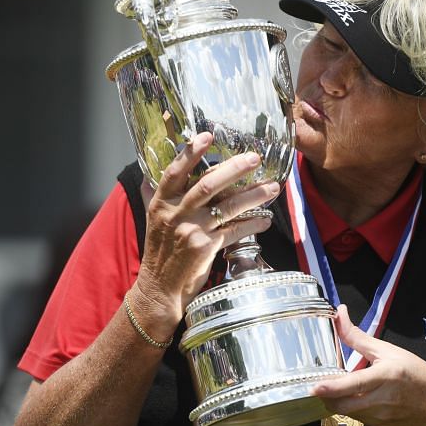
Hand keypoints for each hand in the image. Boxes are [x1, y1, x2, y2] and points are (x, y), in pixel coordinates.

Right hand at [133, 132, 279, 336]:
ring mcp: (190, 231)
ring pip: (227, 207)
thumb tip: (153, 176)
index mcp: (161, 204)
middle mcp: (175, 215)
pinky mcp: (205, 248)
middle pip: (207, 185)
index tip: (207, 135)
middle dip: (234, 169)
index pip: (174, 172)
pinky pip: (235, 231)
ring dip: (253, 196)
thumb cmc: (160, 253)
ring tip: (272, 187)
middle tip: (254, 158)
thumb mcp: (153, 221)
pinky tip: (266, 220)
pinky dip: (252, 225)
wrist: (159, 289)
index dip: (190, 153)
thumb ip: (156, 197)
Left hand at [310, 305, 425, 425]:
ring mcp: (378, 416)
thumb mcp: (389, 351)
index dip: (333, 387)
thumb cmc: (416, 373)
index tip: (316, 387)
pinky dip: (347, 407)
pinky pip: (354, 417)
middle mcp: (380, 400)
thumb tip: (340, 315)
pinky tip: (349, 396)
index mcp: (385, 377)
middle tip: (317, 384)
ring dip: (334, 401)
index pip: (354, 384)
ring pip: (346, 412)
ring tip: (333, 387)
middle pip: (342, 405)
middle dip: (326, 396)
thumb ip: (359, 338)